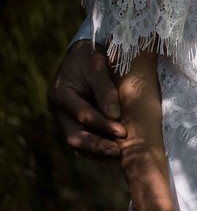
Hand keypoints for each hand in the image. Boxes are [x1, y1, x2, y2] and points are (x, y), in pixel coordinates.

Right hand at [47, 40, 124, 157]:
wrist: (83, 56)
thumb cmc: (91, 59)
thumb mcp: (98, 69)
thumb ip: (105, 92)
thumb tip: (114, 116)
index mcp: (60, 94)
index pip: (83, 115)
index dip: (103, 125)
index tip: (123, 132)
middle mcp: (58, 110)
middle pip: (74, 135)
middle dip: (97, 145)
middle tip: (118, 152)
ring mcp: (63, 119)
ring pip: (76, 143)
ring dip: (96, 151)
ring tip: (118, 155)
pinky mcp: (72, 123)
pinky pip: (81, 141)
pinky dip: (95, 148)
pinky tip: (113, 152)